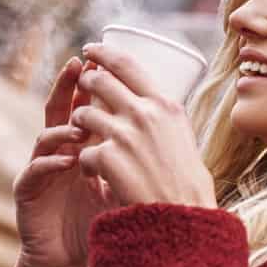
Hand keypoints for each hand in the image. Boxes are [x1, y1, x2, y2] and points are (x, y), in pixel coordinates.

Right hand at [13, 57, 113, 266]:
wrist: (67, 262)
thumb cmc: (95, 223)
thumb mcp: (120, 185)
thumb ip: (132, 160)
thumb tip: (170, 135)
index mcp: (79, 146)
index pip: (85, 107)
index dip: (92, 86)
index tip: (106, 64)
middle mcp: (57, 152)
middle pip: (59, 109)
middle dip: (68, 86)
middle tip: (80, 66)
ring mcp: (40, 169)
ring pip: (46, 136)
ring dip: (63, 127)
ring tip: (81, 124)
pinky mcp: (27, 191)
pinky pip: (36, 170)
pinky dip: (51, 163)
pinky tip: (67, 162)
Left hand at [71, 41, 217, 208]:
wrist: (183, 217)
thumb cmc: (186, 183)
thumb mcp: (182, 137)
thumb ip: (162, 117)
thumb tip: (148, 102)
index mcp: (165, 105)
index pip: (127, 64)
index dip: (104, 53)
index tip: (91, 49)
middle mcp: (145, 113)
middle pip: (100, 83)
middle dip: (86, 85)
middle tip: (81, 90)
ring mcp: (124, 134)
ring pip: (84, 116)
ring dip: (80, 128)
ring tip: (86, 140)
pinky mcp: (108, 158)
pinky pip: (84, 153)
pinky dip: (86, 166)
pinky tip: (96, 176)